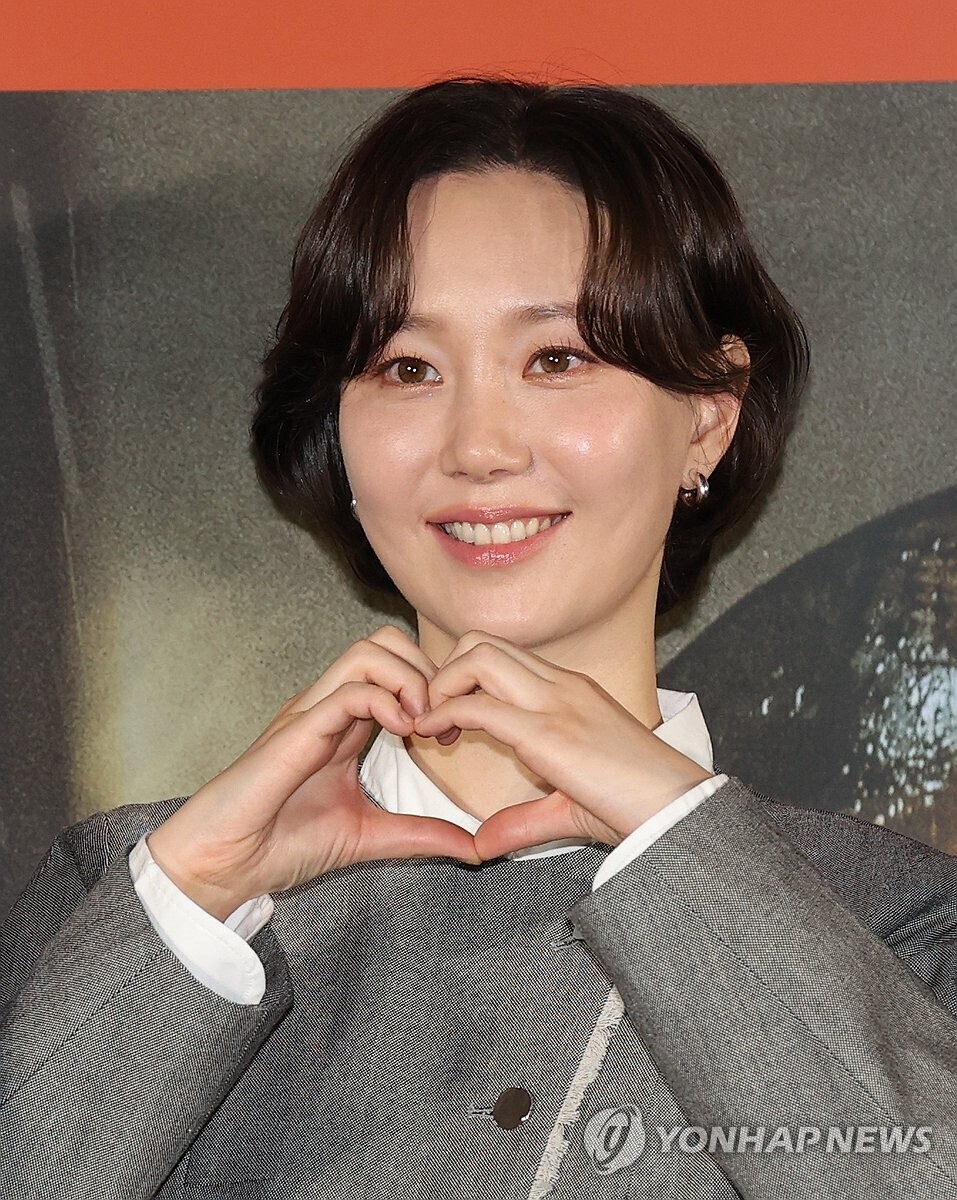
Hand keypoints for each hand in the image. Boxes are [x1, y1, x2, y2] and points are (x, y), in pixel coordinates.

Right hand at [147, 625, 480, 919]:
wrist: (226, 864)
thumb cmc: (282, 845)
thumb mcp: (370, 837)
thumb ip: (420, 834)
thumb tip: (474, 848)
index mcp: (346, 723)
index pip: (396, 667)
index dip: (435, 688)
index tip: (453, 735)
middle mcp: (329, 706)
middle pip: (386, 642)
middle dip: (428, 671)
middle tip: (443, 723)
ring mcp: (311, 713)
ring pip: (368, 651)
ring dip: (410, 680)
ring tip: (424, 727)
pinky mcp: (297, 731)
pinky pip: (348, 691)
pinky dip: (386, 703)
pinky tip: (402, 736)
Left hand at [411, 631, 713, 860]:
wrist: (678, 809)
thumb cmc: (637, 805)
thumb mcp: (568, 808)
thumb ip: (521, 821)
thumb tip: (481, 845)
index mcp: (569, 691)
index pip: (500, 656)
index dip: (462, 679)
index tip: (447, 720)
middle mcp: (561, 686)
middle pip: (482, 642)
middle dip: (445, 672)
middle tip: (433, 718)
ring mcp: (556, 703)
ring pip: (478, 658)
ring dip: (442, 685)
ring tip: (432, 726)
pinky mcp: (548, 733)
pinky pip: (482, 706)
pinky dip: (446, 713)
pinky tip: (432, 736)